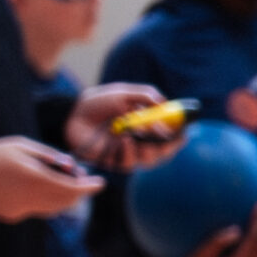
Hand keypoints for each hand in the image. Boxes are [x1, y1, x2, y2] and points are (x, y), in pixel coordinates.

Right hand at [0, 137, 101, 220]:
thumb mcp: (23, 146)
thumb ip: (49, 156)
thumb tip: (71, 166)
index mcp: (36, 179)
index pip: (74, 189)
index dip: (90, 187)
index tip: (101, 183)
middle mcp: (32, 199)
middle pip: (67, 201)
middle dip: (78, 191)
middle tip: (80, 178)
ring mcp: (23, 211)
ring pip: (54, 209)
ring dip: (63, 197)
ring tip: (59, 180)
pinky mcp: (14, 216)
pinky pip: (37, 210)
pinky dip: (43, 201)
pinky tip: (33, 187)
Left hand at [65, 84, 179, 172]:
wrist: (72, 114)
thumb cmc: (97, 103)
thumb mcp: (124, 93)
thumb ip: (145, 96)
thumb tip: (164, 103)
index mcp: (146, 125)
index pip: (170, 134)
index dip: (179, 135)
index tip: (184, 131)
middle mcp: (141, 141)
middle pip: (165, 152)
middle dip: (168, 143)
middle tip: (163, 132)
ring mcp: (129, 153)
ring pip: (151, 159)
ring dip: (149, 147)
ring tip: (137, 131)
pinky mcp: (115, 162)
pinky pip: (130, 163)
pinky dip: (129, 151)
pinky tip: (122, 139)